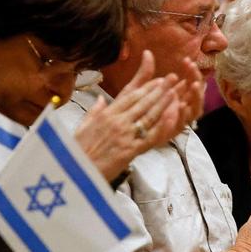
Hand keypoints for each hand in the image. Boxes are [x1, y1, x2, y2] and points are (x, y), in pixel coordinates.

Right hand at [75, 51, 189, 177]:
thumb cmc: (77, 151)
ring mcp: (125, 136)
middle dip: (159, 90)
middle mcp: (117, 122)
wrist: (75, 172)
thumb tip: (100, 99)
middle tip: (172, 79)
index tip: (158, 80)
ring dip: (163, 103)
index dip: (146, 87)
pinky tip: (172, 117)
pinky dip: (162, 126)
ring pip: (148, 116)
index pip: (130, 96)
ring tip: (175, 93)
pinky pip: (149, 136)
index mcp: (106, 114)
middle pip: (142, 102)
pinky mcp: (129, 150)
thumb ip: (93, 111)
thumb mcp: (81, 126)